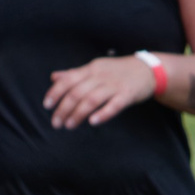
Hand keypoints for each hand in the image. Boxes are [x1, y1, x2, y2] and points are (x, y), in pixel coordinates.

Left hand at [44, 56, 158, 129]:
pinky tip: (93, 122)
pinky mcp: (128, 95)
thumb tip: (54, 77)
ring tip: (69, 125)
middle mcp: (101, 76)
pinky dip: (102, 114)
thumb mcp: (95, 68)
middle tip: (56, 123)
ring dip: (78, 114)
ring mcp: (115, 85)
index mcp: (91, 69)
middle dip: (64, 109)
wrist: (148, 69)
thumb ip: (75, 74)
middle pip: (77, 92)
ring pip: (92, 99)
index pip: (68, 80)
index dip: (55, 93)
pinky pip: (114, 105)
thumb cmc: (118, 71)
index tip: (47, 106)